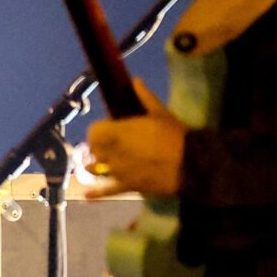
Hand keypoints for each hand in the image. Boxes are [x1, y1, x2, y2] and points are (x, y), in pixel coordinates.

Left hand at [84, 78, 186, 197]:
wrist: (190, 162)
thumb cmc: (175, 135)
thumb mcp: (160, 112)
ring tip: (99, 164)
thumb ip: (144, 97)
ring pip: (97, 169)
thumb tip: (136, 80)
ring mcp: (119, 170)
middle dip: (98, 147)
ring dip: (95, 166)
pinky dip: (96, 194)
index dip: (98, 131)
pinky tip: (86, 195)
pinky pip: (108, 191)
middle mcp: (114, 152)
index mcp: (119, 132)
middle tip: (107, 145)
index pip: (94, 132)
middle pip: (94, 150)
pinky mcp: (128, 186)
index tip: (106, 129)